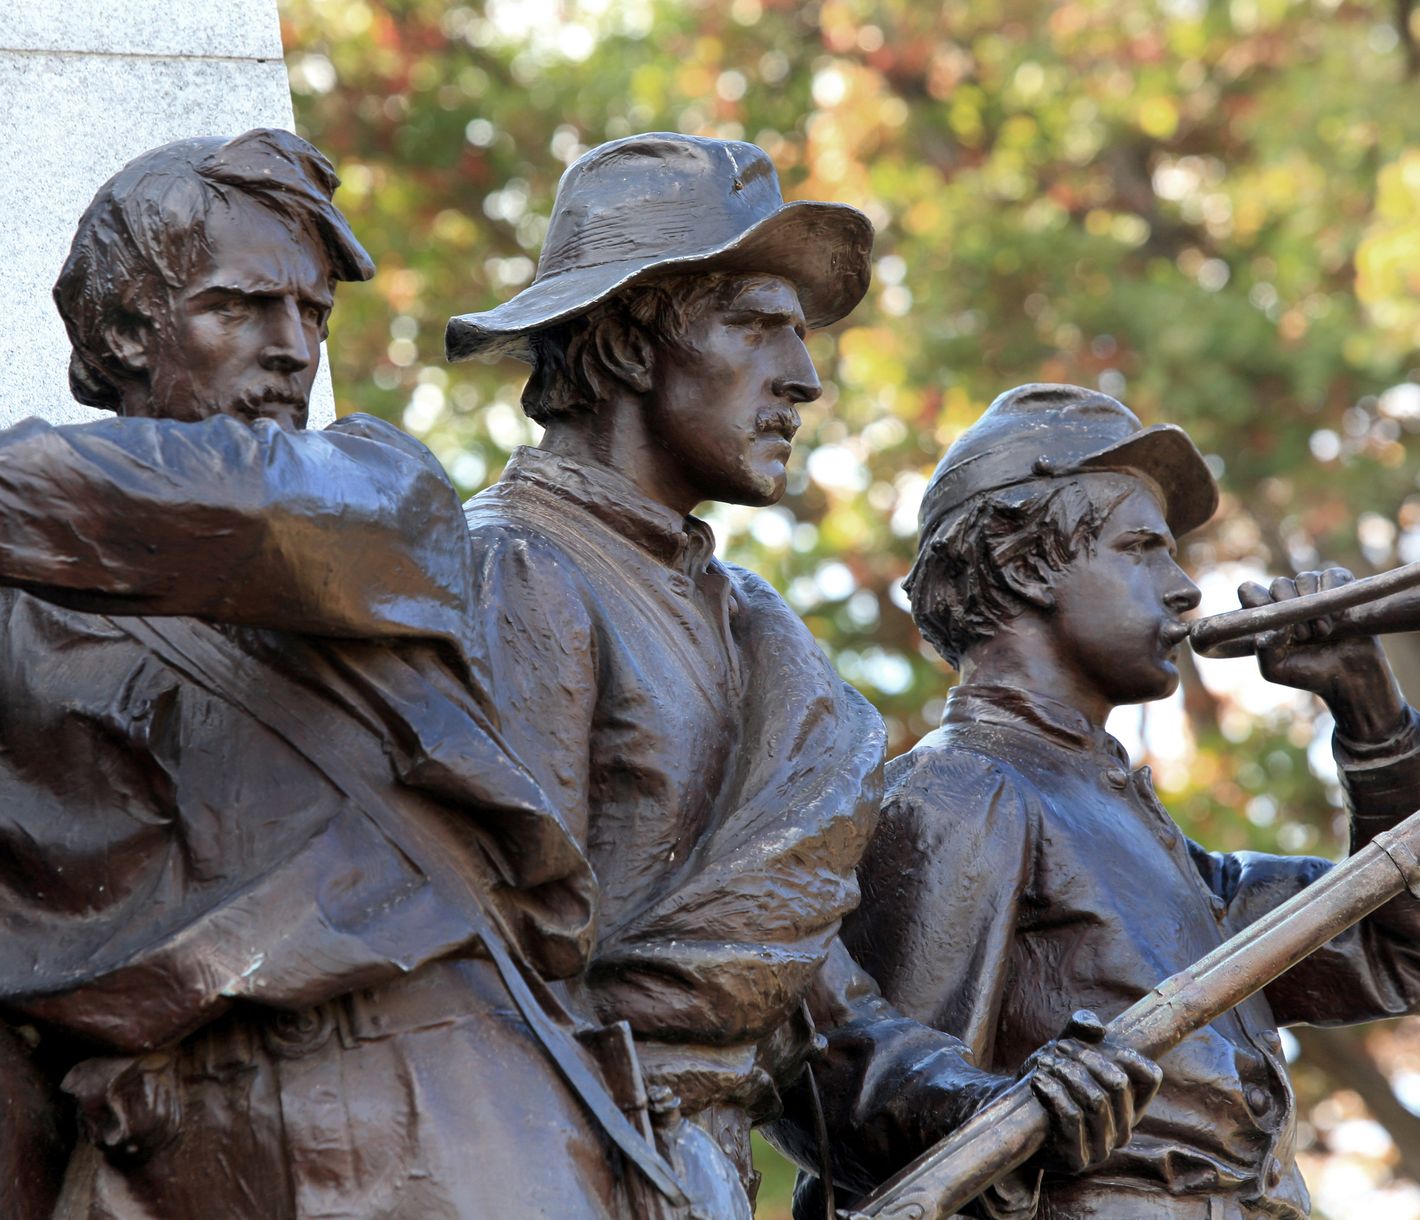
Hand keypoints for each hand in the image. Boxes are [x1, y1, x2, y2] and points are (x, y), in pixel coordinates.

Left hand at [1022, 1010, 1161, 1173]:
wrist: (1015, 1114)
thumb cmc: (1050, 1078)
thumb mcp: (1065, 1047)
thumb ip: (1080, 1028)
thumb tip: (1096, 1027)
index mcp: (1130, 1103)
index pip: (1149, 1076)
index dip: (1126, 1053)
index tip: (1096, 1040)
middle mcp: (1122, 1129)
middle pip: (1117, 1083)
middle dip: (1084, 1058)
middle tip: (1057, 1049)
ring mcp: (1102, 1148)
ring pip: (1095, 1101)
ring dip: (1066, 1074)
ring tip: (1045, 1064)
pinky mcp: (1077, 1159)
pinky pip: (1072, 1119)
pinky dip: (1052, 1093)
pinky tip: (1038, 1081)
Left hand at [1238, 568, 1404, 742]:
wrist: (1351, 678)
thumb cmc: (1309, 673)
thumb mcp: (1276, 670)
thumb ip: (1263, 650)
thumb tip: (1268, 627)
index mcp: (1268, 615)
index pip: (1250, 591)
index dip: (1256, 600)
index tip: (1272, 617)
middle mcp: (1289, 599)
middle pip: (1279, 584)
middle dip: (1291, 606)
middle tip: (1303, 635)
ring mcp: (1314, 591)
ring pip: (1304, 579)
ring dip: (1314, 606)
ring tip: (1323, 632)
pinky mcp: (1340, 588)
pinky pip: (1332, 574)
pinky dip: (1333, 592)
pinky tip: (1338, 617)